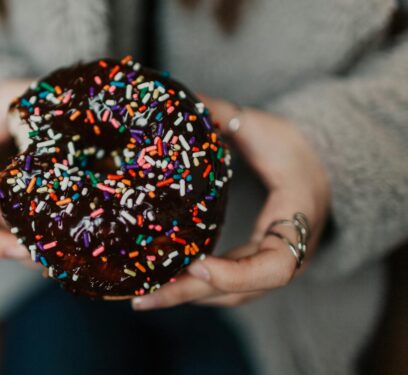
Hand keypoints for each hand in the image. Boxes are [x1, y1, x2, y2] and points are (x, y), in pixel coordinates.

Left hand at [132, 96, 330, 309]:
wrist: (319, 166)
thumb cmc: (293, 146)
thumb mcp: (263, 127)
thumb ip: (224, 114)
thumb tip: (177, 98)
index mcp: (297, 218)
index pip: (275, 265)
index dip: (235, 274)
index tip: (195, 264)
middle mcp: (288, 251)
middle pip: (242, 292)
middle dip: (191, 294)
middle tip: (143, 298)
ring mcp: (273, 262)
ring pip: (232, 297)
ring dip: (188, 298)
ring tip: (144, 296)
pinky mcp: (257, 263)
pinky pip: (228, 288)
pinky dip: (196, 290)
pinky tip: (163, 285)